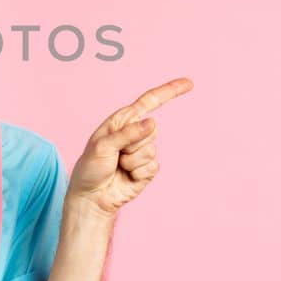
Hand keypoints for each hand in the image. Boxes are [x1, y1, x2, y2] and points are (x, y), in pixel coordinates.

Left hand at [67, 77, 193, 217]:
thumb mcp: (102, 146)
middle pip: (152, 130)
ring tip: (118, 166)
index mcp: (122, 121)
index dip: (169, 91)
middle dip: (133, 143)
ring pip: (151, 150)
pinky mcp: (148, 169)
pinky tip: (127, 177)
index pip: (149, 101)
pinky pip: (153, 166)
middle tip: (115, 154)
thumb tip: (152, 122)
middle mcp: (135, 133)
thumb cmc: (90, 168)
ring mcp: (143, 151)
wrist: (92, 197)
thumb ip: (127, 134)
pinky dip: (138, 173)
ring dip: (132, 161)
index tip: (190, 83)